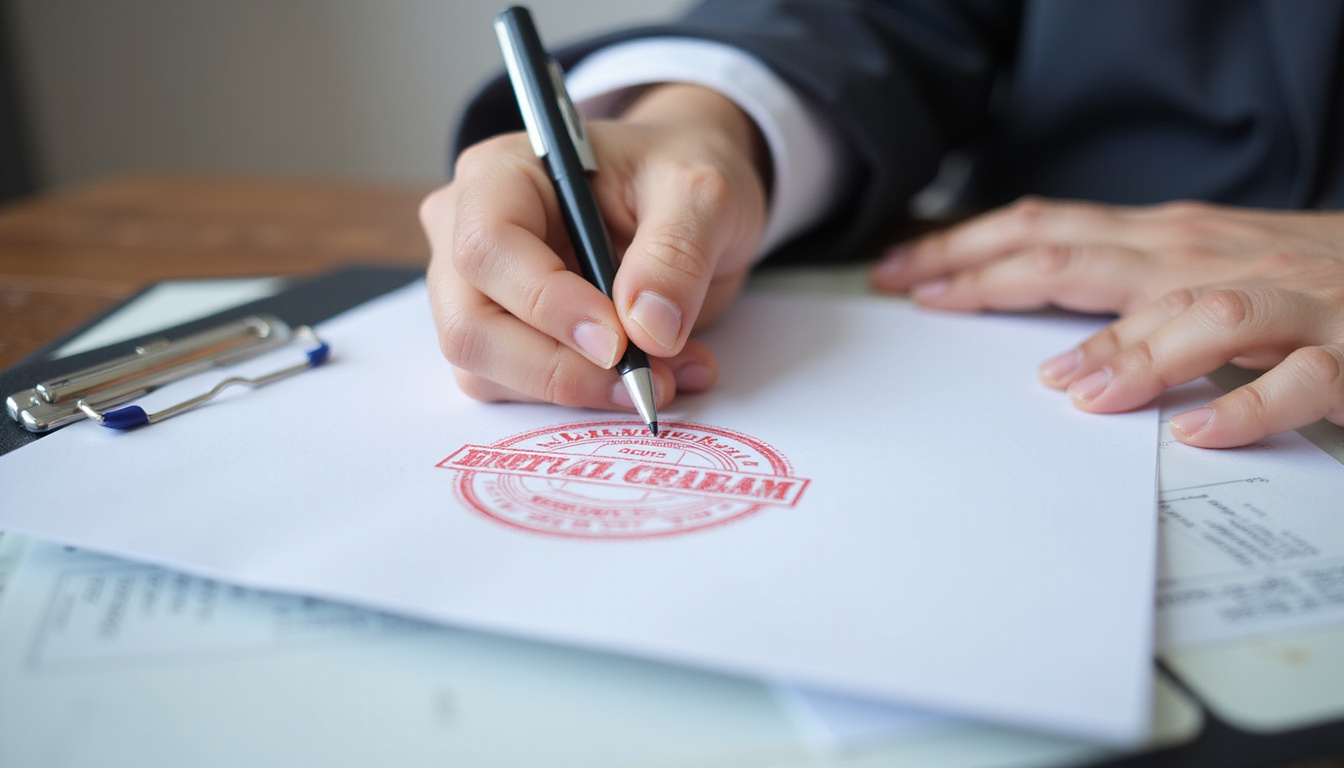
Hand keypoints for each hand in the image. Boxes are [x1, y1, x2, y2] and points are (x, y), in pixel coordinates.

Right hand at [423, 85, 767, 411]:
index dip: (546, 304)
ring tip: (668, 372)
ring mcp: (475, 291)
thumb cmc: (675, 177)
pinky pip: (518, 390)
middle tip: (647, 380)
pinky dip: (584, 396)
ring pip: (486, 372)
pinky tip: (651, 373)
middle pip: (469, 326)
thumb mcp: (701, 194)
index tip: (619, 341)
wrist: (683, 200)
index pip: (486, 249)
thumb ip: (677, 253)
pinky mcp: (500, 338)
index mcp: (501, 175)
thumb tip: (648, 329)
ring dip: (578, 389)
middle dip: (559, 368)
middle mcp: (465, 232)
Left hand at [869, 198, 1343, 447]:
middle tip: (921, 296)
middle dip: (992, 274)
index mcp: (1168, 240)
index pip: (1047, 235)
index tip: (900, 272)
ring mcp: (1281, 303)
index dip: (969, 250)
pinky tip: (1203, 434)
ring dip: (1132, 350)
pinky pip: (1296, 380)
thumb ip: (1126, 291)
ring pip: (1198, 315)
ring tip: (1072, 387)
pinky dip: (1250, 406)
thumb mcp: (1200, 267)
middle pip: (1084, 258)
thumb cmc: (1302, 277)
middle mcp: (1208, 260)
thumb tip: (1050, 345)